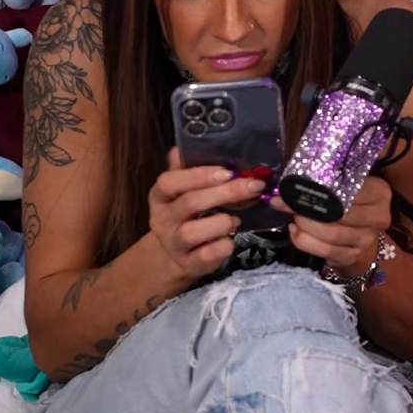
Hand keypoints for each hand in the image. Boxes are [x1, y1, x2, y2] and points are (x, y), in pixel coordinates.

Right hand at [148, 148, 268, 278]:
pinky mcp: (188, 264)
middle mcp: (162, 220)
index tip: (227, 171)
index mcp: (160, 196)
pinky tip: (231, 240)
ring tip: (236, 218)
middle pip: (189, 203)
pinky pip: (205, 256)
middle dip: (224, 193)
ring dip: (221, 222)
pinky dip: (223, 247)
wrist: (178, 253)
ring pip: (192, 232)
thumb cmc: (188, 213)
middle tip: (252, 186)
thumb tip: (185, 147)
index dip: (198, 175)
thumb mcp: (183, 190)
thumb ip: (187, 169)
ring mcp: (174, 244)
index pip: (169, 182)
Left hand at [271, 174, 393, 272]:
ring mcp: (367, 240)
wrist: (360, 230)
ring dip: (305, 226)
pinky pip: (326, 251)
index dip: (320, 188)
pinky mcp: (353, 256)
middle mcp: (378, 217)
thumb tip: (291, 176)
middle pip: (340, 213)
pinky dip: (306, 242)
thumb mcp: (346, 180)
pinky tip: (296, 232)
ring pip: (332, 234)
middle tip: (288, 204)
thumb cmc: (349, 198)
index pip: (350, 189)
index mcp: (379, 192)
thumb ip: (327, 175)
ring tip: (292, 217)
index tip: (294, 185)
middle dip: (308, 209)